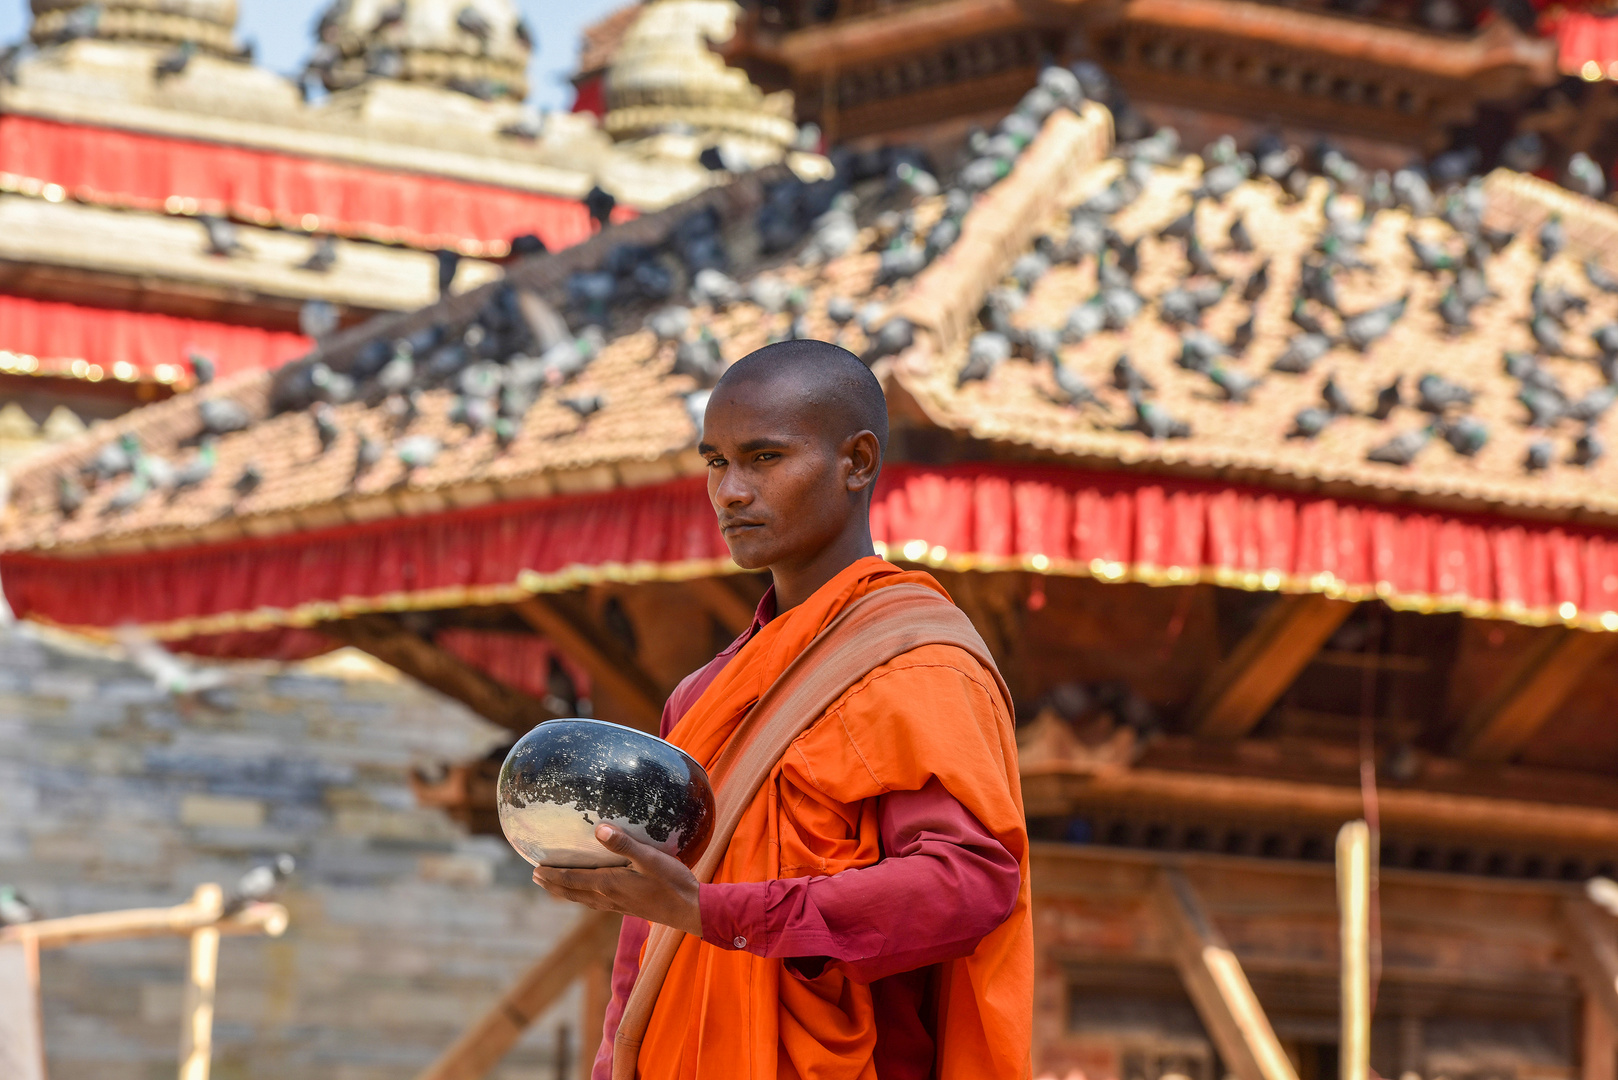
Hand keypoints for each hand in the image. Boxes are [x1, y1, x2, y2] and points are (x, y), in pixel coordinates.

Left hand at [532, 824, 702, 936]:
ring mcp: (617, 905)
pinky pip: (595, 902)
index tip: (535, 869)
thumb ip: (624, 844)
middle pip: (572, 892)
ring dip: (565, 892)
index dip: (552, 875)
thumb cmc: (672, 882)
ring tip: (553, 885)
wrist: (691, 910)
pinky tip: (589, 892)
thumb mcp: (650, 859)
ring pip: (583, 899)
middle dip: (553, 885)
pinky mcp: (627, 907)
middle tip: (536, 876)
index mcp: (609, 884)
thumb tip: (598, 830)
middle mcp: (608, 897)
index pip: (572, 880)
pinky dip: (582, 896)